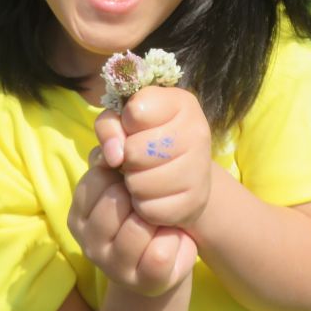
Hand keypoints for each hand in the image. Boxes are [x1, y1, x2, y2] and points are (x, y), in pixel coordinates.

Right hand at [68, 147, 196, 295]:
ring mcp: (113, 266)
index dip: (123, 173)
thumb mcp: (124, 183)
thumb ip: (112, 161)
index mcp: (79, 215)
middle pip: (115, 201)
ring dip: (157, 218)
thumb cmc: (143, 210)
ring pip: (137, 227)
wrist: (165, 258)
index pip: (97, 178)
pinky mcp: (143, 282)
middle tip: (150, 202)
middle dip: (141, 195)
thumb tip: (113, 150)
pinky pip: (160, 253)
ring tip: (161, 220)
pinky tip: (173, 239)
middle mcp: (89, 243)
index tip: (134, 180)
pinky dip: (174, 241)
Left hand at [95, 86, 211, 230]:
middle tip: (137, 157)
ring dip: (133, 183)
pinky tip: (154, 195)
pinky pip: (149, 209)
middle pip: (135, 150)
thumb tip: (113, 156)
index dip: (126, 123)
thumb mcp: (125, 121)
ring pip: (139, 183)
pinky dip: (144, 205)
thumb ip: (109, 126)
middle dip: (127, 157)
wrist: (186, 175)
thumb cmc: (148, 139)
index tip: (134, 128)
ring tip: (144, 175)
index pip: (136, 111)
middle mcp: (197, 131)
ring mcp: (200, 168)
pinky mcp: (195, 201)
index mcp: (181, 102)